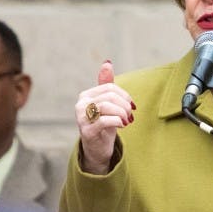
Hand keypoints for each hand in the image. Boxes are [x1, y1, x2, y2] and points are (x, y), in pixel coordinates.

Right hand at [75, 60, 134, 174]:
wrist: (97, 149)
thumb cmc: (103, 124)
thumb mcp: (107, 104)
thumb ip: (106, 84)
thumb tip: (107, 62)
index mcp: (86, 96)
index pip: (109, 88)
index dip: (124, 95)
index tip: (132, 105)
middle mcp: (81, 105)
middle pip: (109, 96)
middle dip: (124, 105)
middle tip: (130, 114)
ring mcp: (82, 118)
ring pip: (107, 106)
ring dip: (122, 113)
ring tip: (127, 120)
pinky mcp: (87, 131)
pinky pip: (105, 121)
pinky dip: (117, 121)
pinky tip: (122, 125)